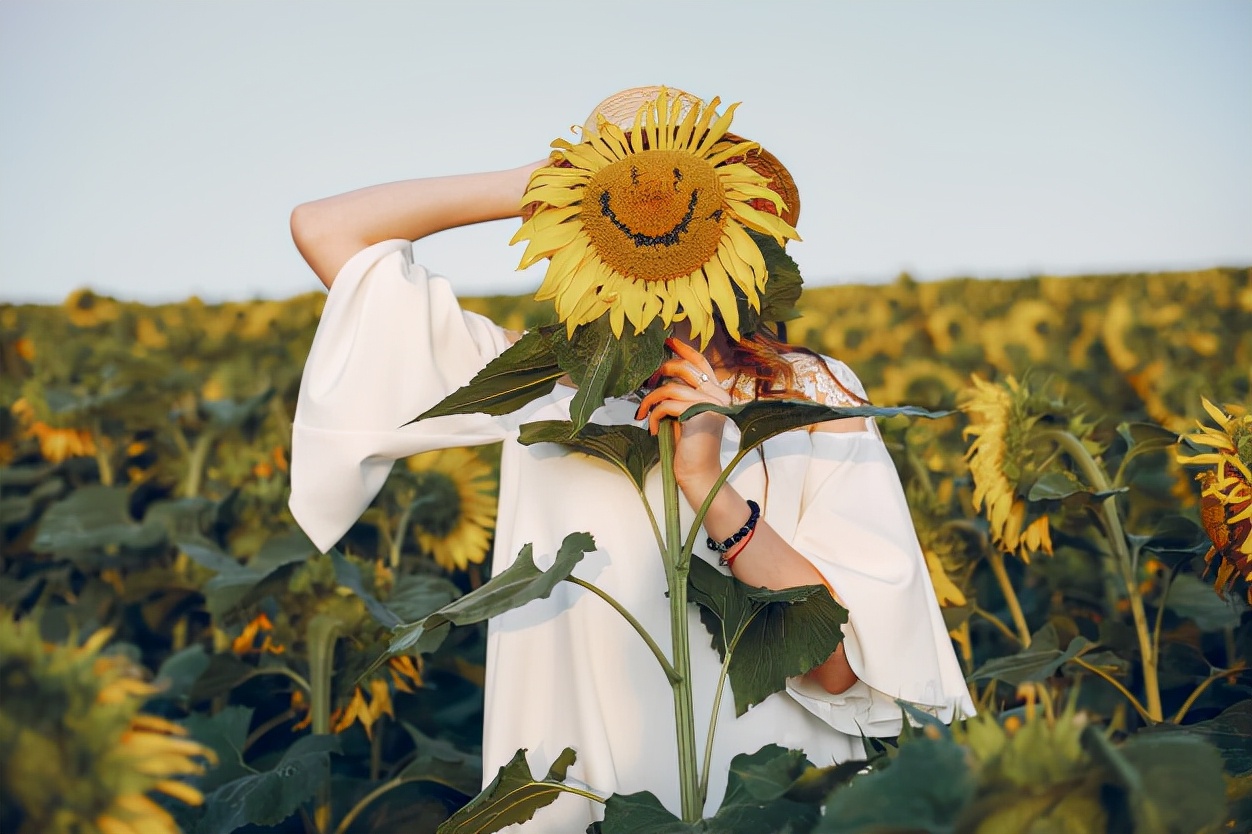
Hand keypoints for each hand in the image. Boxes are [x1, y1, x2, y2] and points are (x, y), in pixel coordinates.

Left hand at [635, 338, 731, 493]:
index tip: (668, 341)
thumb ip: (682, 393)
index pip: (701, 363)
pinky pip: (667, 405)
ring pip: (671, 387)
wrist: (698, 474)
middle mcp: (719, 396)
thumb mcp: (685, 414)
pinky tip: (651, 428)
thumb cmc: (689, 445)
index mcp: (718, 393)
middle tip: (647, 383)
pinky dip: (653, 415)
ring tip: (643, 413)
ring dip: (651, 399)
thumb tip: (661, 373)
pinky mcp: (700, 416)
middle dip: (661, 371)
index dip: (684, 349)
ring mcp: (712, 405)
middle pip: (685, 368)